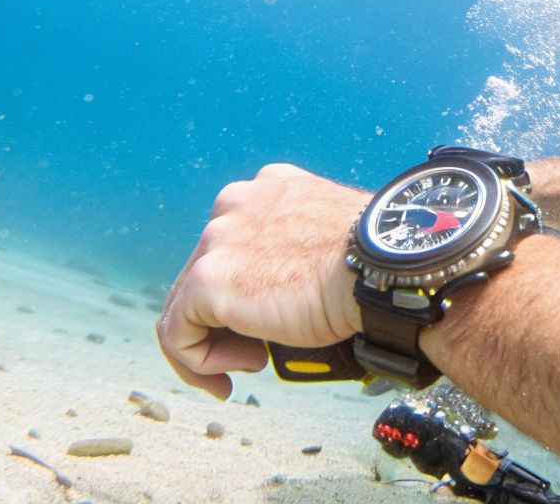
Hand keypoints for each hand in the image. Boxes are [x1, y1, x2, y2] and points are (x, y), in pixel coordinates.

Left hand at [156, 162, 366, 397]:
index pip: (233, 245)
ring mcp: (216, 240)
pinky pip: (177, 334)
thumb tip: (297, 289)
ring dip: (215, 344)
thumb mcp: (330, 242)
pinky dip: (201, 362)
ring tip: (253, 363)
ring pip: (184, 305)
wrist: (382, 268)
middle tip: (257, 354)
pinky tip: (241, 368)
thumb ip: (300, 251)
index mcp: (268, 190)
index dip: (245, 292)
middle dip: (225, 321)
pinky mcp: (207, 279)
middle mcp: (234, 205)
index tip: (269, 319)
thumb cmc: (373, 263)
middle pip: (205, 274)